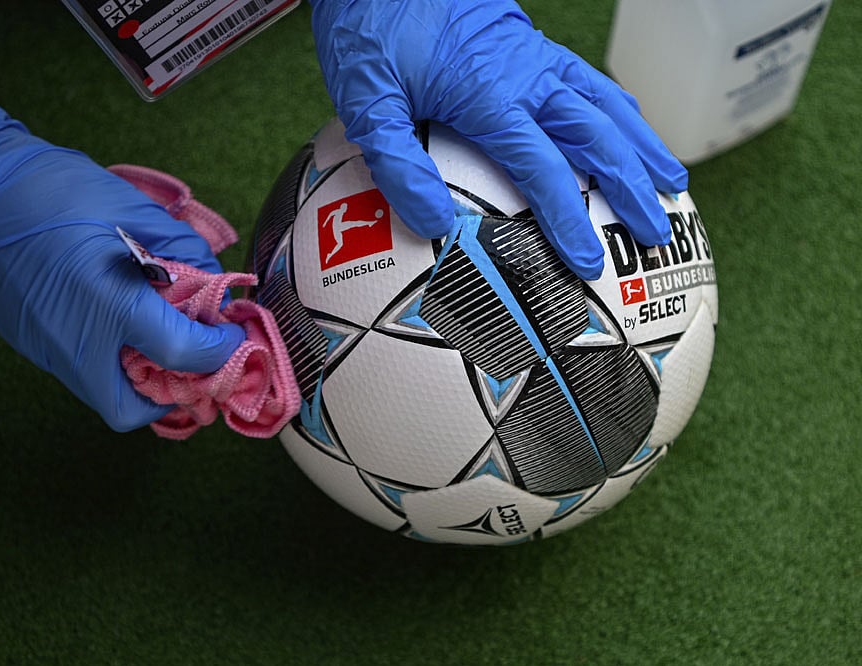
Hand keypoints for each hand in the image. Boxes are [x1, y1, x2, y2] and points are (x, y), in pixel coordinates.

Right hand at [0, 85, 243, 430]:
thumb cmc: (49, 190)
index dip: (221, 349)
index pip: (186, 354)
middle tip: (193, 362)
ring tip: (162, 340)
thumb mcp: (131, 208)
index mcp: (112, 306)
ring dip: (140, 379)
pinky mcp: (31, 344)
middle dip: (170, 396)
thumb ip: (180, 249)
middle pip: (132, 410)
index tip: (232, 333)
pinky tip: (124, 325)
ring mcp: (48, 349)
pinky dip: (111, 360)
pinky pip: (80, 370)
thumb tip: (208, 278)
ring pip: (103, 393)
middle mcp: (78, 343)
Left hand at [309, 0, 687, 279]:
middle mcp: (526, 75)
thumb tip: (434, 224)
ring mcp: (534, 55)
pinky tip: (630, 123)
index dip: (570, 219)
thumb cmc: (369, 29)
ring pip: (605, 105)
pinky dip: (618, 106)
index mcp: (491, 95)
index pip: (545, 170)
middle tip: (656, 230)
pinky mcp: (529, 43)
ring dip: (642, 146)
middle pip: (595, 138)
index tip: (589, 261)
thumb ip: (398, 166)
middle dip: (630, 189)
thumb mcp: (367, 103)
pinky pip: (588, 79)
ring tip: (673, 182)